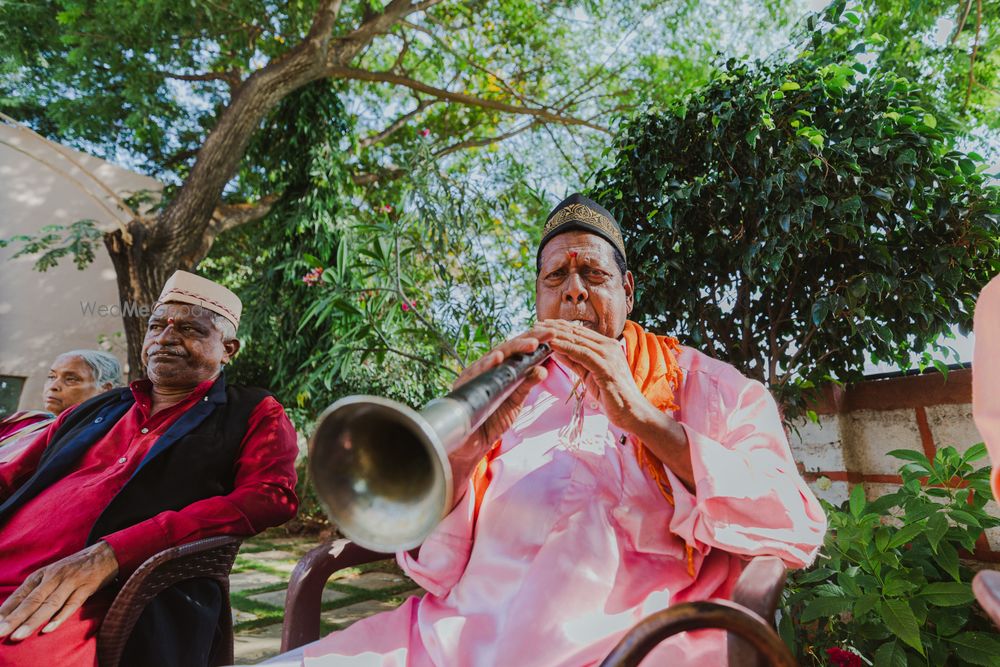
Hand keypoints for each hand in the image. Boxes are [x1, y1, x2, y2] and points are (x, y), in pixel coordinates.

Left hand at [0, 541, 118, 640]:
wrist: (105, 554)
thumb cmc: (73, 569)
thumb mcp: (51, 575)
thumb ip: (35, 591)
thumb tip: (12, 612)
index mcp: (41, 575)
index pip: (20, 596)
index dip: (5, 611)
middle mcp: (54, 577)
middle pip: (32, 601)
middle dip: (14, 618)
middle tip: (0, 632)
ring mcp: (71, 582)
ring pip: (49, 604)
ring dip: (33, 621)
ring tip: (18, 635)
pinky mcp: (87, 587)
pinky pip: (73, 603)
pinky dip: (60, 616)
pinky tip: (49, 628)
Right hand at [453, 327, 552, 454]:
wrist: (472, 442)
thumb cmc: (492, 418)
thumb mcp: (515, 400)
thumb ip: (527, 384)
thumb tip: (543, 369)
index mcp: (501, 368)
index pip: (519, 350)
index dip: (535, 340)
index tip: (553, 334)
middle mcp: (488, 367)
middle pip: (508, 348)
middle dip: (528, 340)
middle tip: (547, 334)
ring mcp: (475, 374)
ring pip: (494, 356)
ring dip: (512, 349)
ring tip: (530, 344)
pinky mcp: (463, 384)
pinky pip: (475, 372)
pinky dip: (485, 365)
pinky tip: (496, 359)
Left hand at [537, 319, 693, 488]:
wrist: (633, 413)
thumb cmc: (612, 396)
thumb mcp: (589, 375)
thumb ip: (576, 361)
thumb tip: (558, 350)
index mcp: (606, 346)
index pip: (579, 333)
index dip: (559, 328)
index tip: (541, 325)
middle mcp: (608, 346)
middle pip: (576, 333)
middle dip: (554, 328)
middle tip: (535, 325)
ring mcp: (608, 355)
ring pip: (578, 340)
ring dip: (556, 335)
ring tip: (539, 332)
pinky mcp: (606, 367)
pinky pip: (582, 354)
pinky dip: (566, 348)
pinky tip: (552, 345)